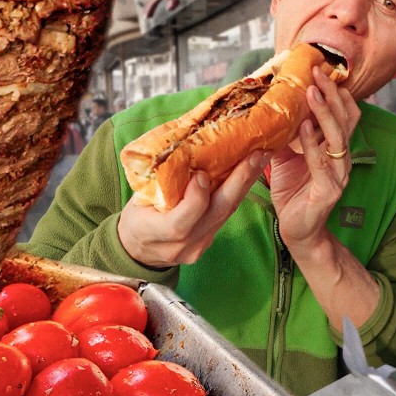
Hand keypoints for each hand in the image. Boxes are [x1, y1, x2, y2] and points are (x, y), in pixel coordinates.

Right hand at [118, 151, 267, 267]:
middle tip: (255, 156)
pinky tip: (247, 175)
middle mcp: (180, 245)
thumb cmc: (136, 218)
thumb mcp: (137, 200)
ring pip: (225, 214)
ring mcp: (197, 247)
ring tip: (259, 159)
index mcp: (154, 233)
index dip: (195, 198)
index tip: (202, 174)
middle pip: (214, 215)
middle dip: (237, 183)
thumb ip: (159, 183)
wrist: (138, 250)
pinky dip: (236, 194)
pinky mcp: (208, 243)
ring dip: (244, 184)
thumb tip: (182, 145)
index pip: (180, 222)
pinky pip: (224, 217)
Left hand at [271, 67, 360, 248]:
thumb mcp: (285, 159)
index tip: (319, 70)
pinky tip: (305, 128)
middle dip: (331, 94)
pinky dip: (312, 145)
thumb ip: (284, 136)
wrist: (298, 230)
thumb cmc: (293, 192)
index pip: (342, 114)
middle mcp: (341, 158)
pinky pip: (321, 164)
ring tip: (312, 93)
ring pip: (337, 138)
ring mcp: (338, 174)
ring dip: (325, 113)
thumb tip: (270, 111)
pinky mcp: (329, 191)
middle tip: (318, 72)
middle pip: (344, 119)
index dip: (334, 92)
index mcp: (334, 148)